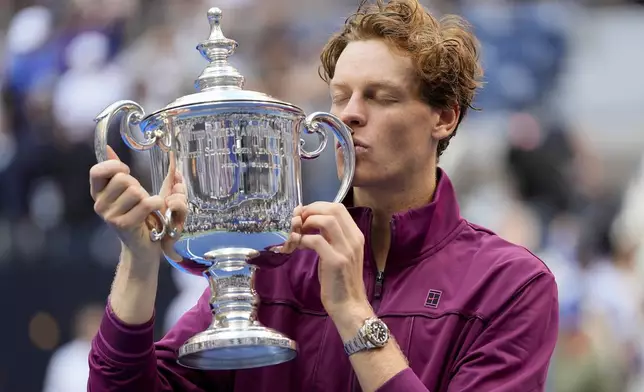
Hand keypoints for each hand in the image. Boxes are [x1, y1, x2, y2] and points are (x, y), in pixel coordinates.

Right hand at [89, 146, 186, 263]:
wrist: (143, 245)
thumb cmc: (137, 214)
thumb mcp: (126, 190)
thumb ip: (116, 171)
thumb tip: (108, 148)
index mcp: (97, 193)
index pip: (97, 171)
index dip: (115, 166)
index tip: (126, 172)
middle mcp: (99, 204)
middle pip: (123, 179)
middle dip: (137, 185)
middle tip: (139, 198)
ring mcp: (110, 216)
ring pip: (136, 191)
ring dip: (147, 197)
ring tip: (145, 208)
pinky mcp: (123, 225)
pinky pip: (146, 203)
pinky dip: (157, 205)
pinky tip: (154, 213)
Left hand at [281, 202, 369, 317]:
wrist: (349, 306)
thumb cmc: (341, 281)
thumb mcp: (339, 254)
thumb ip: (330, 238)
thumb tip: (311, 224)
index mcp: (356, 236)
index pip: (339, 208)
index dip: (318, 206)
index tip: (304, 214)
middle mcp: (354, 239)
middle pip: (333, 209)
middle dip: (312, 209)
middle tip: (298, 220)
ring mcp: (346, 250)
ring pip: (327, 220)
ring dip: (308, 222)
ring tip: (298, 231)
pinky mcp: (336, 261)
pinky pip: (316, 241)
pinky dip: (303, 239)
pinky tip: (297, 245)